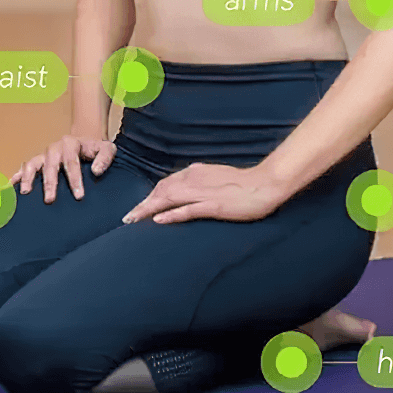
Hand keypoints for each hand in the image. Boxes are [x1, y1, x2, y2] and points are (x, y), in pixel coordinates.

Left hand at [121, 162, 287, 224]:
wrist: (265, 184)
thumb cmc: (243, 182)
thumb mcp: (215, 176)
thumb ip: (200, 179)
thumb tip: (187, 181)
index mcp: (195, 172)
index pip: (165, 184)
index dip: (150, 196)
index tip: (138, 207)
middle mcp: (194, 179)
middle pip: (161, 191)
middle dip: (143, 204)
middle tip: (128, 218)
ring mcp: (203, 193)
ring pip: (168, 199)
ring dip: (149, 209)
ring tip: (134, 220)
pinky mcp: (213, 206)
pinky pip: (187, 210)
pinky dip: (171, 215)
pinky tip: (158, 220)